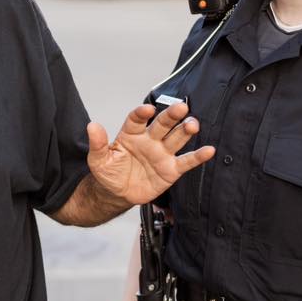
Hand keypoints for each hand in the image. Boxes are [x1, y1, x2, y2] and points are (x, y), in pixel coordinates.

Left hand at [86, 102, 214, 206]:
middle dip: (171, 115)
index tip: (147, 109)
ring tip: (192, 124)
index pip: (137, 119)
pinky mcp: (171, 169)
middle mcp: (149, 140)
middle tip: (180, 107)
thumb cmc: (109, 172)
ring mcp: (162, 153)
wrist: (117, 193)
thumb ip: (98, 144)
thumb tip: (92, 126)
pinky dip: (198, 156)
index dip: (142, 113)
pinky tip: (209, 150)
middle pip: (162, 124)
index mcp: (131, 134)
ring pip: (176, 138)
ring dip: (185, 130)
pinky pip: (187, 161)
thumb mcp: (98, 160)